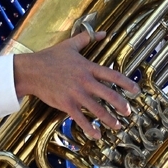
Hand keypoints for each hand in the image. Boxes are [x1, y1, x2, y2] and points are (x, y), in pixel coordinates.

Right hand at [13, 30, 137, 140]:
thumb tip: (102, 33)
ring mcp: (75, 94)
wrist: (30, 71)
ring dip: (110, 119)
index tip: (136, 91)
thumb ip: (87, 38)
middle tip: (129, 112)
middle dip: (121, 105)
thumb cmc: (49, 57)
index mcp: (88, 67)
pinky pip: (80, 118)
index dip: (127, 84)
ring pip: (97, 109)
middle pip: (109, 95)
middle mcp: (84, 81)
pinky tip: (96, 135)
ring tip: (118, 126)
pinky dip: (89, 128)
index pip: (113, 76)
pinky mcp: (66, 104)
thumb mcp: (70, 45)